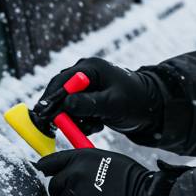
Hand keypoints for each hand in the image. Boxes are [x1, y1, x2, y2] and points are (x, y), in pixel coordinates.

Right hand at [31, 57, 162, 137]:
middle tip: (54, 128)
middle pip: (61, 92)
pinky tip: (97, 125)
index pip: (61, 81)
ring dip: (75, 119)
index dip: (50, 99)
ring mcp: (87, 86)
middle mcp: (85, 73)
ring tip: (93, 126)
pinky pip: (76, 110)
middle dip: (61, 112)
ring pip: (67, 105)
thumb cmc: (135, 102)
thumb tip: (64, 105)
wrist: (152, 109)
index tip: (43, 115)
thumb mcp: (111, 104)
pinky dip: (82, 121)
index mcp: (90, 68)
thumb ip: (88, 103)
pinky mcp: (89, 98)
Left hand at [36, 149, 151, 195]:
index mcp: (80, 158)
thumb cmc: (132, 181)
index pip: (49, 162)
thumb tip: (68, 170)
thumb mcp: (106, 160)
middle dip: (63, 193)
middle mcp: (73, 174)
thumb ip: (84, 164)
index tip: (44, 174)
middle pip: (53, 187)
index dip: (45, 169)